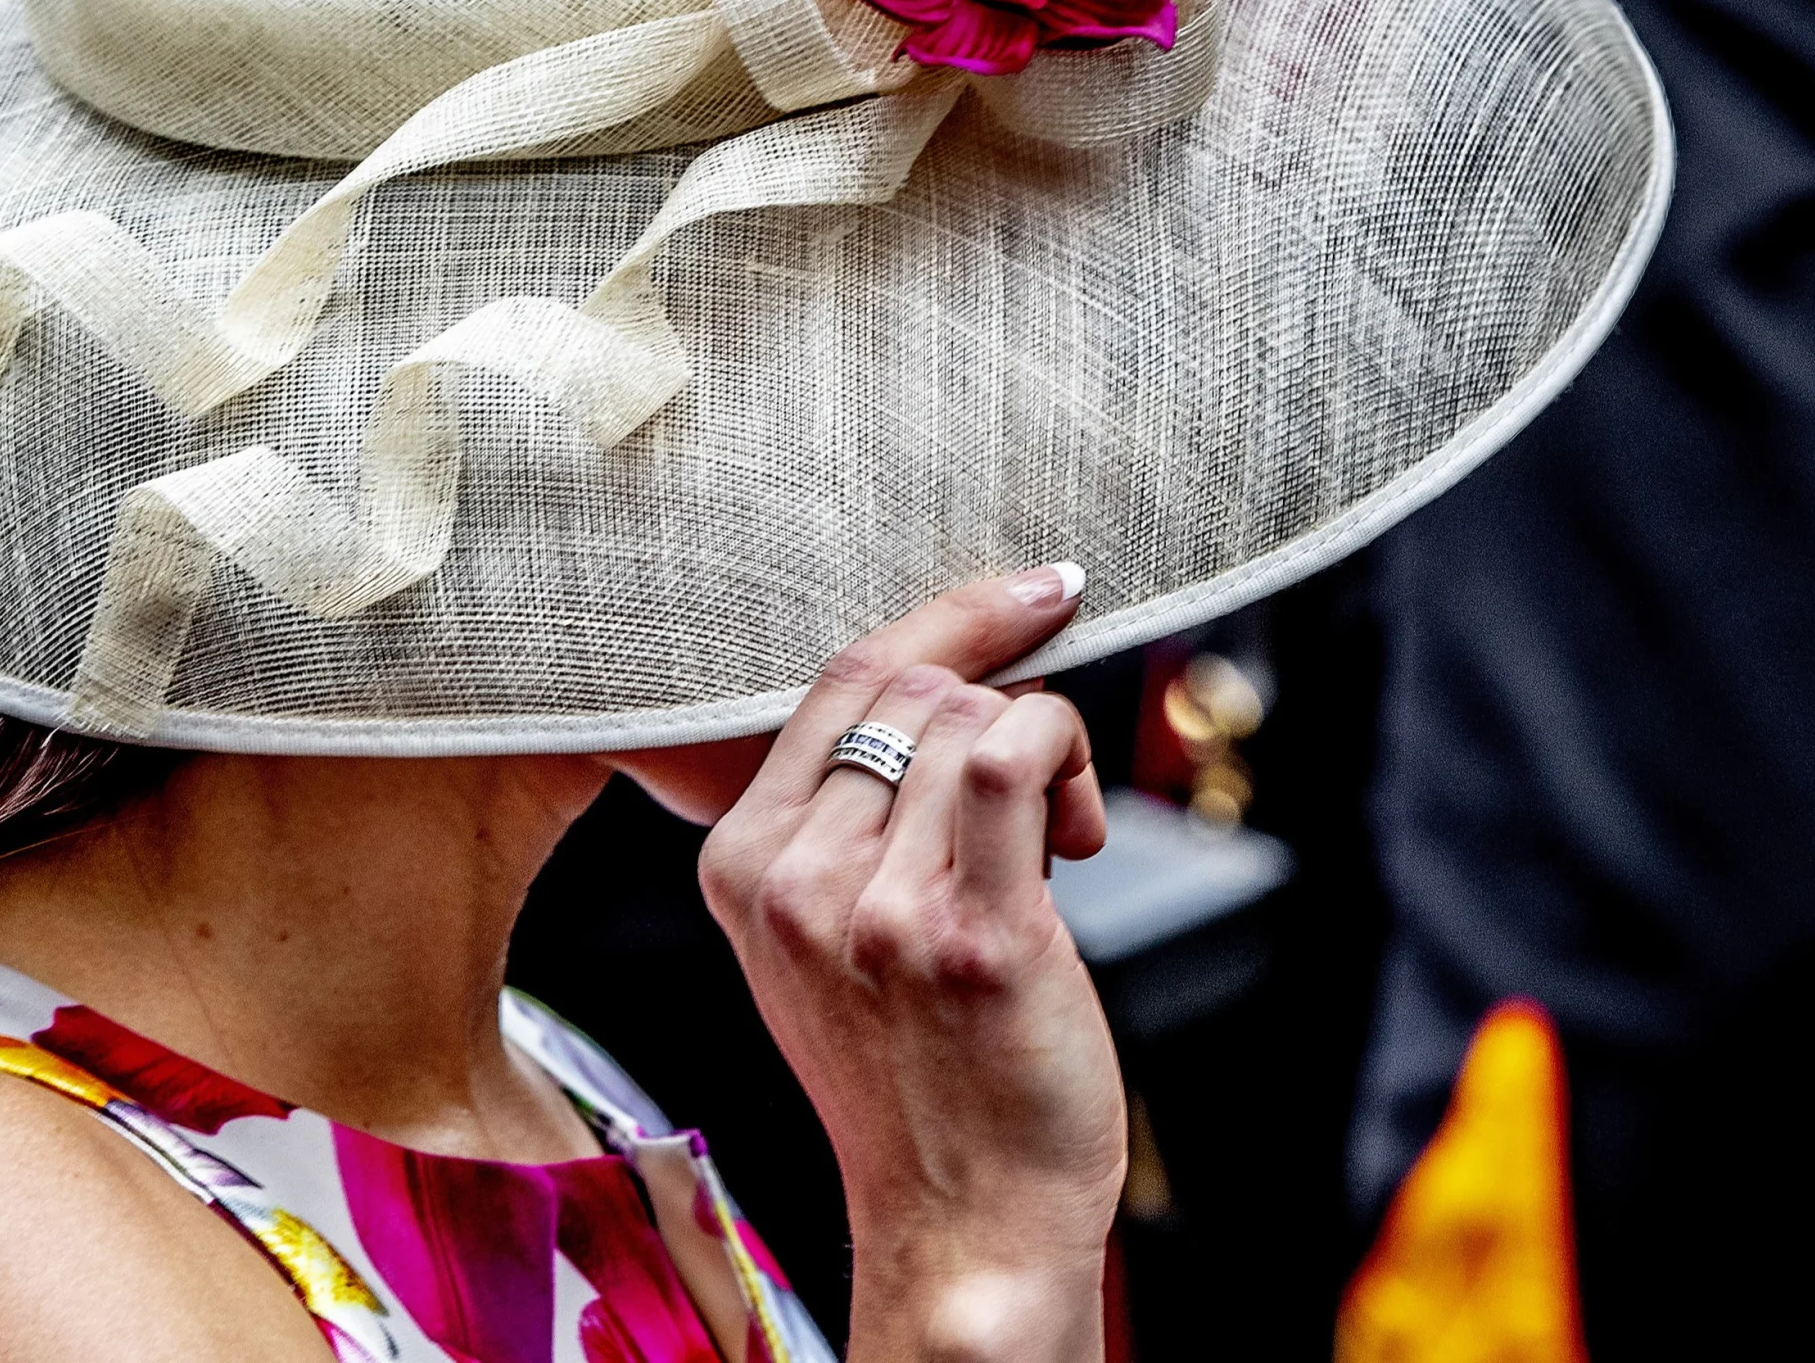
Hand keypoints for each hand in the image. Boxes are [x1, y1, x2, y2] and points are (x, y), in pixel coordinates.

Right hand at [651, 568, 1122, 1362]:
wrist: (962, 1221)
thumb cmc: (919, 1077)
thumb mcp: (827, 938)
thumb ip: (849, 820)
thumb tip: (958, 689)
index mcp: (739, 866)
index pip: (837, 680)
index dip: (948, 621)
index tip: (1028, 594)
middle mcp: (791, 878)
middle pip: (914, 689)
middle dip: (1003, 705)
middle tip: (1042, 789)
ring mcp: (874, 906)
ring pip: (975, 718)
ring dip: (1047, 749)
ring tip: (1056, 839)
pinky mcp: (969, 930)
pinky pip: (1020, 752)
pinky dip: (1068, 752)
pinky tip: (1075, 827)